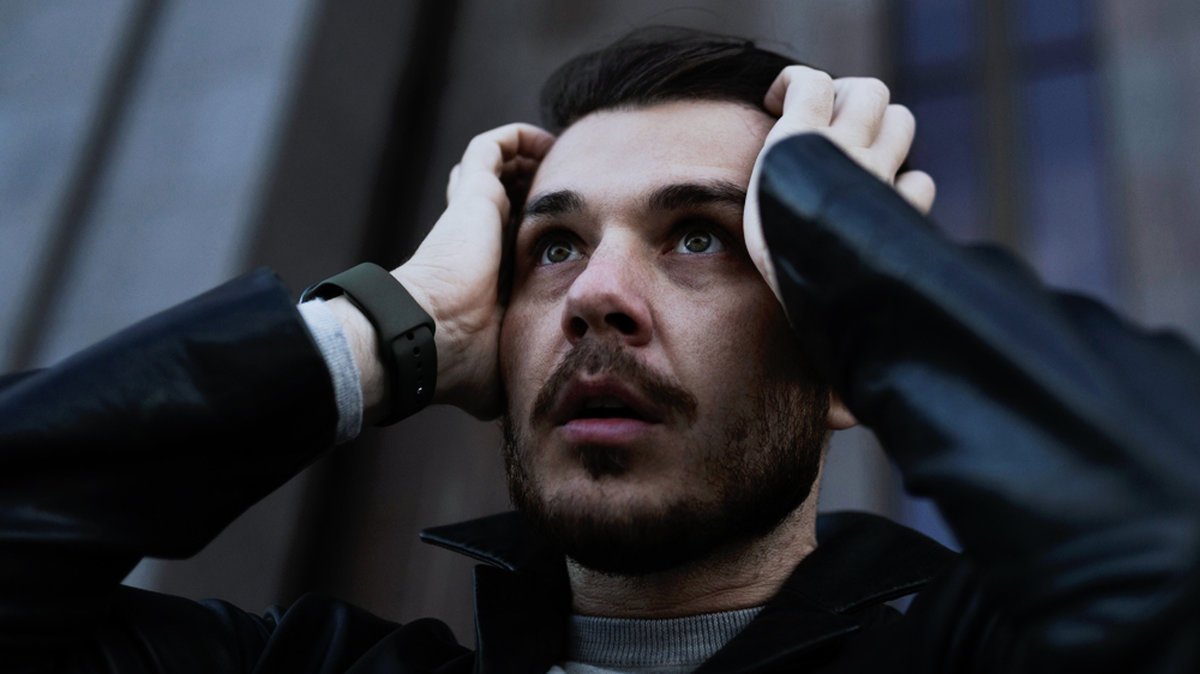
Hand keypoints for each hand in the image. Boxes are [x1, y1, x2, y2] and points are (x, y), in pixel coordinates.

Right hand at [391, 123, 554, 418]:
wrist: (431, 339)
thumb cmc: (461, 360)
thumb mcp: (506, 361)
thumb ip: (524, 365)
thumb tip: (546, 393)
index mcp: (482, 272)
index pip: (504, 238)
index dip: (532, 229)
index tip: (565, 231)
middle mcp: (474, 236)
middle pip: (503, 196)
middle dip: (535, 188)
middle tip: (573, 190)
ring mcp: (470, 212)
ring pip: (498, 166)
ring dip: (528, 158)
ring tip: (563, 158)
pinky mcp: (471, 193)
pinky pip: (492, 146)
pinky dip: (517, 137)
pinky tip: (550, 142)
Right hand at [744, 66, 936, 299]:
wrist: (820, 290)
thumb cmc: (776, 244)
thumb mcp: (754, 192)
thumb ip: (778, 157)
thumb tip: (788, 134)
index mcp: (803, 141)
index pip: (810, 80)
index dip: (790, 81)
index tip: (773, 103)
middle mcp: (850, 150)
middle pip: (869, 91)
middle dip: (845, 95)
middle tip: (823, 119)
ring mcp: (882, 178)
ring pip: (902, 121)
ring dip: (882, 126)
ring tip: (856, 149)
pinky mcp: (902, 211)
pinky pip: (919, 181)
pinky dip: (905, 183)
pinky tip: (882, 196)